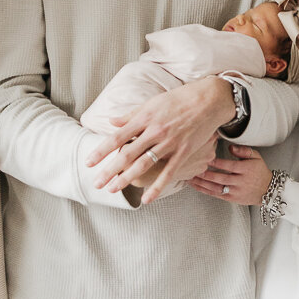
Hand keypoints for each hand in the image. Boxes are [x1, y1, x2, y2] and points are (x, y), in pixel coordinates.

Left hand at [87, 78, 235, 203]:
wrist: (209, 99)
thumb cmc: (179, 99)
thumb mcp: (152, 102)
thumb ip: (131, 115)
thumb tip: (111, 121)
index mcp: (144, 118)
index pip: (117, 137)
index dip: (101, 151)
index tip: (88, 163)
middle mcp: (154, 131)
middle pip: (127, 154)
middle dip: (109, 170)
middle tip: (96, 184)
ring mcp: (169, 142)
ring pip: (144, 164)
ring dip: (127, 179)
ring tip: (113, 190)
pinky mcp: (184, 151)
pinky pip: (168, 173)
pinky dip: (157, 187)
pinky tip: (146, 199)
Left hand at [190, 144, 271, 205]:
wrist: (267, 190)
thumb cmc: (259, 171)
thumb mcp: (256, 157)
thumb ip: (243, 150)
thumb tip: (230, 147)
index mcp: (246, 170)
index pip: (229, 166)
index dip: (217, 163)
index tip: (206, 158)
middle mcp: (240, 182)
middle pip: (220, 178)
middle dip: (205, 174)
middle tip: (193, 169)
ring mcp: (235, 191)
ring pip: (216, 188)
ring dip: (202, 183)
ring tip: (190, 178)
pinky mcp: (232, 198)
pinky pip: (216, 194)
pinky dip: (205, 190)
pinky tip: (196, 186)